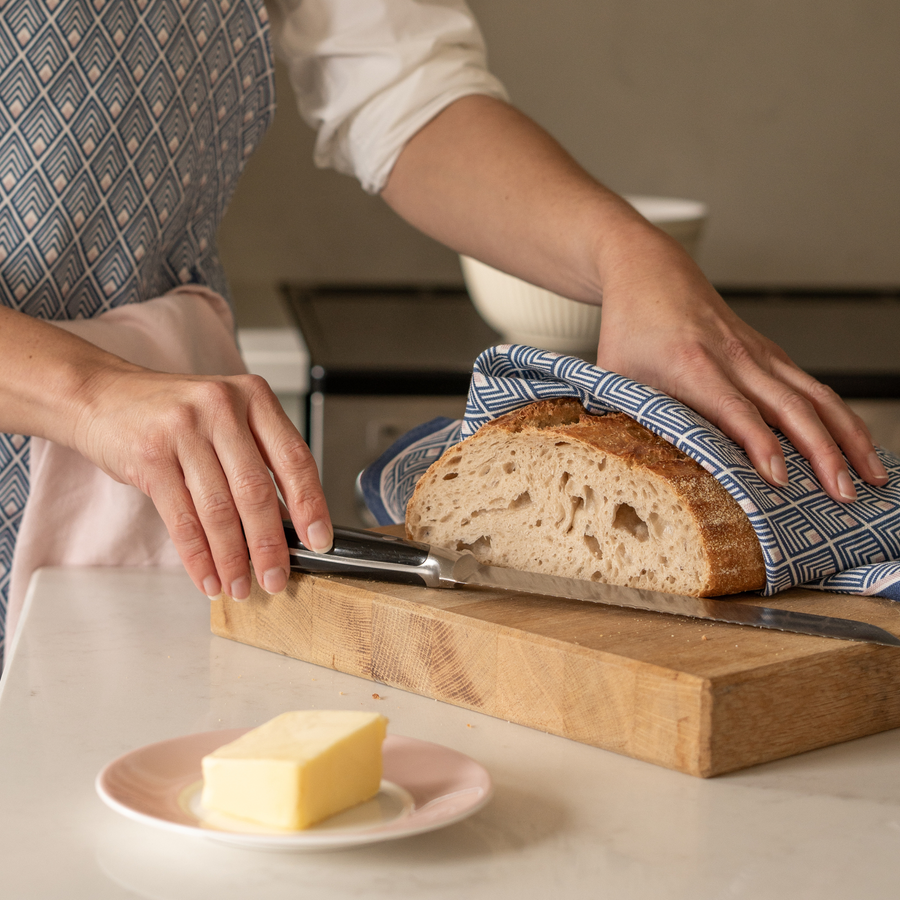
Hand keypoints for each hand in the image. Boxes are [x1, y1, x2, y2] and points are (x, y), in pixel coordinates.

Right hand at [74, 367, 331, 598]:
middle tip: (277, 577)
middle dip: (270, 544)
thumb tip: (289, 523)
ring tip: (241, 586)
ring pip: (219, 510)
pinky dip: (198, 557)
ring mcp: (183, 429)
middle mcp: (222, 408)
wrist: (101, 394)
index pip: (295, 458)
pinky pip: (182, 519)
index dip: (310, 505)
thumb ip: (258, 459)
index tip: (318, 541)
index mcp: (254, 397)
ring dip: (233, 558)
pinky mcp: (150, 456)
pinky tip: (208, 577)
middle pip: (256, 490)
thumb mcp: (226, 419)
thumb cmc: (173, 412)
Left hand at [595, 226, 888, 501]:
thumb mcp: (615, 376)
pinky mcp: (770, 353)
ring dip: (848, 437)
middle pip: (791, 407)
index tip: (780, 479)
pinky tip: (855, 444)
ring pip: (815, 395)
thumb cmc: (631, 326)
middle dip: (824, 453)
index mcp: (692, 366)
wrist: (650, 272)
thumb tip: (625, 464)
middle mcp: (734, 358)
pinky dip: (839, 416)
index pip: (735, 411)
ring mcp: (758, 353)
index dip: (759, 446)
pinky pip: (812, 386)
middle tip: (843, 494)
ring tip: (871, 475)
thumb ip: (623, 418)